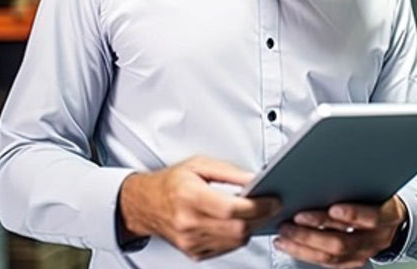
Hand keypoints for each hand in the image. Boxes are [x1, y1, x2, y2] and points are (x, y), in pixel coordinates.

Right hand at [118, 156, 279, 260]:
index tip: (273, 200)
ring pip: (235, 241)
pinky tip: (237, 223)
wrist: (144, 204)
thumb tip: (255, 179)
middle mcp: (189, 222)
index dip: (258, 206)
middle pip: (237, 228)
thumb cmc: (170, 183)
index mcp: (190, 197)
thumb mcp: (199, 165)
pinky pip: (226, 248)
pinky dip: (237, 236)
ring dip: (251, 227)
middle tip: (271, 205)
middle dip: (261, 217)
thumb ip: (230, 172)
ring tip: (255, 212)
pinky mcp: (193, 252)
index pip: (232, 209)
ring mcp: (190, 241)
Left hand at [273, 196, 407, 267]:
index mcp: (389, 215)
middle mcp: (378, 238)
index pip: (372, 217)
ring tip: (284, 233)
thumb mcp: (377, 185)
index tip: (333, 208)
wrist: (393, 219)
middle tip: (295, 220)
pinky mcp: (352, 262)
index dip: (352, 214)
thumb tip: (322, 175)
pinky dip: (304, 253)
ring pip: (332, 256)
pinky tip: (289, 243)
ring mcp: (364, 253)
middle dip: (315, 232)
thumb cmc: (380, 196)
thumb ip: (356, 184)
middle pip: (344, 242)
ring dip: (303, 245)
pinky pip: (327, 264)